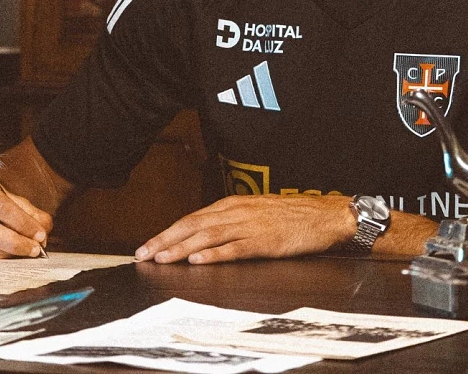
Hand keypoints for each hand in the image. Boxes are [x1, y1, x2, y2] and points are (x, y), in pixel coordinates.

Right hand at [0, 173, 52, 258]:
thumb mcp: (7, 197)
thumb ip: (27, 211)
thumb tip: (44, 229)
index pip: (0, 205)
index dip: (22, 222)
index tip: (39, 234)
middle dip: (15, 241)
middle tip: (34, 249)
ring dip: (5, 253)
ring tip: (23, 254)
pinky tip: (6, 257)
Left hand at [135, 193, 353, 264]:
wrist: (324, 214)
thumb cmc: (292, 215)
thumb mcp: (256, 212)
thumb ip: (232, 221)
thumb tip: (206, 235)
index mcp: (233, 205)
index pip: (192, 218)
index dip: (168, 232)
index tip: (148, 245)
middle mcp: (237, 212)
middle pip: (193, 226)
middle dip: (165, 240)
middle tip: (143, 254)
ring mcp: (250, 226)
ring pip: (207, 236)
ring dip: (181, 248)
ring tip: (161, 258)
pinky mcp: (264, 242)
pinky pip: (234, 249)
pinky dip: (214, 255)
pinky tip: (198, 261)